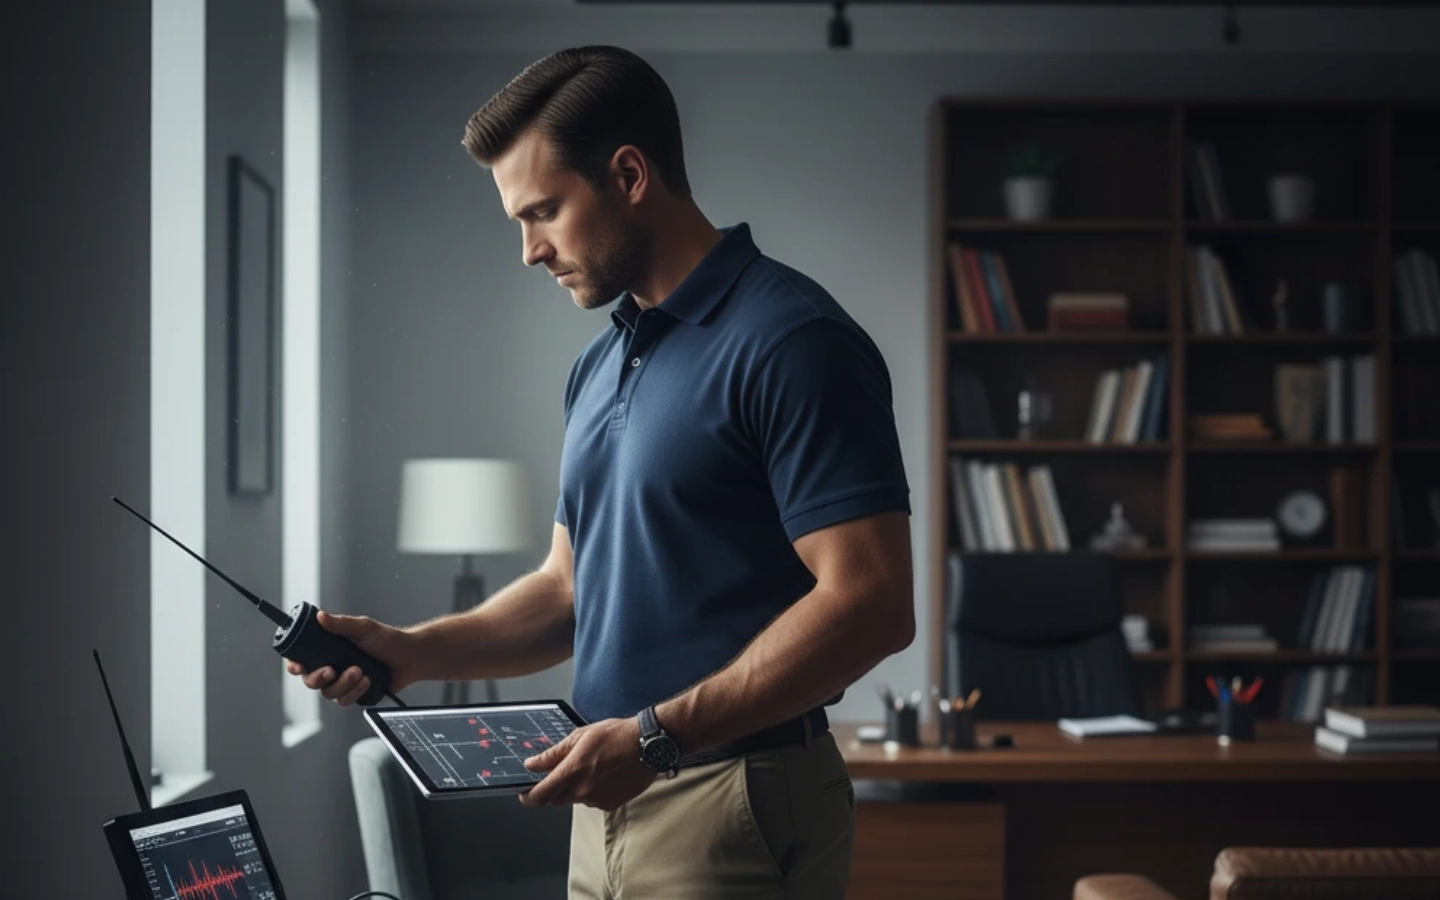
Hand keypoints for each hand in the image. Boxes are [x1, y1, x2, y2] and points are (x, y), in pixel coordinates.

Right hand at [284, 610, 419, 706]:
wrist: (410, 658)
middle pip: (311, 680)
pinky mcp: (355, 694)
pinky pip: (345, 701)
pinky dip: (355, 692)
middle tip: (332, 671)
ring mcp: (343, 682)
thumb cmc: (388, 640)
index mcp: (330, 650)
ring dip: (343, 684)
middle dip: (319, 678)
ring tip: (360, 672)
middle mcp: (333, 666)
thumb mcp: (364, 627)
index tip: (299, 666)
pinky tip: (367, 681)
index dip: (295, 665)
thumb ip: (342, 624)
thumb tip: (320, 616)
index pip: (303, 659)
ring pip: (328, 693)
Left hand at [519, 717, 656, 810]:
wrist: (648, 745)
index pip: (540, 795)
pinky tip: (605, 775)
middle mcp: (583, 790)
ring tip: (593, 768)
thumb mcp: (581, 736)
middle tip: (564, 772)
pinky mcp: (611, 804)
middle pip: (556, 800)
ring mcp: (598, 799)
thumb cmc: (616, 735)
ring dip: (577, 789)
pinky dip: (594, 791)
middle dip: (554, 790)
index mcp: (573, 771)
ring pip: (576, 800)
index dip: (528, 796)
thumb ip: (554, 754)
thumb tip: (532, 764)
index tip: (525, 793)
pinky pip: (594, 801)